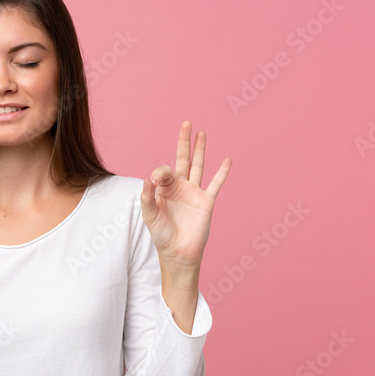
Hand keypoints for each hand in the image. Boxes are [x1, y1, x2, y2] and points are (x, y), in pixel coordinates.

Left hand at [139, 120, 230, 268]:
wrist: (178, 252)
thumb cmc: (162, 235)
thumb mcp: (149, 216)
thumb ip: (147, 198)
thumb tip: (147, 179)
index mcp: (164, 189)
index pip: (164, 171)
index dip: (159, 173)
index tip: (155, 182)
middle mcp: (180, 187)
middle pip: (183, 159)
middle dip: (184, 141)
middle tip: (186, 123)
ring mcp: (194, 192)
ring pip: (198, 166)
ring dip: (200, 149)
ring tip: (202, 132)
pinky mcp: (207, 201)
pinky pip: (216, 184)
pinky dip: (222, 172)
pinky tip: (227, 159)